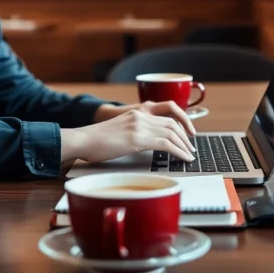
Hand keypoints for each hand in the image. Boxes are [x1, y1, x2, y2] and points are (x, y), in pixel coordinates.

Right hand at [62, 104, 196, 163]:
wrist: (82, 140)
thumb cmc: (96, 142)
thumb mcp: (119, 133)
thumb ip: (134, 134)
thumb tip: (146, 145)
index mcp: (137, 113)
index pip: (167, 117)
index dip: (181, 127)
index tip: (186, 138)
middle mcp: (140, 116)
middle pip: (173, 124)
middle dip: (185, 138)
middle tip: (191, 150)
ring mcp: (139, 126)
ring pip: (172, 133)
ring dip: (185, 146)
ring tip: (189, 156)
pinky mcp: (137, 138)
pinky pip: (166, 144)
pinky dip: (178, 151)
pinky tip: (183, 159)